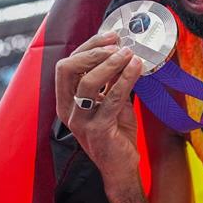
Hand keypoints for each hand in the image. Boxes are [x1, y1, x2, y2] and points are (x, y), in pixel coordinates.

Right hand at [55, 32, 144, 195]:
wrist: (121, 167)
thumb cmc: (116, 132)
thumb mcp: (110, 101)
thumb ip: (110, 80)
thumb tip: (122, 51)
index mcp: (66, 99)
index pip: (67, 64)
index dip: (88, 47)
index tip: (110, 36)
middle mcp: (67, 109)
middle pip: (68, 68)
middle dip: (94, 51)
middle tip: (118, 43)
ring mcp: (79, 121)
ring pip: (87, 82)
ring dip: (110, 64)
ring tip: (130, 53)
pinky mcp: (96, 130)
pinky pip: (110, 99)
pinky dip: (125, 80)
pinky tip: (137, 69)